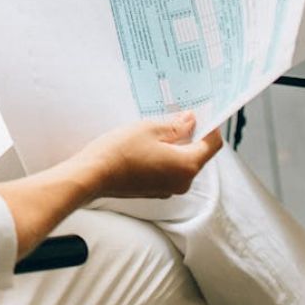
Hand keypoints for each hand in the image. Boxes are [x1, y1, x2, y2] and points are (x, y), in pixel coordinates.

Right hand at [74, 112, 222, 199]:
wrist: (92, 175)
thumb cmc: (119, 151)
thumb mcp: (150, 129)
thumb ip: (176, 126)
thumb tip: (191, 121)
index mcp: (187, 166)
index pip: (212, 145)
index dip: (211, 127)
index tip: (204, 114)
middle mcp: (182, 182)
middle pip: (197, 155)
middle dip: (191, 136)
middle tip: (177, 116)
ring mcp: (168, 189)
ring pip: (181, 164)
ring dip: (175, 147)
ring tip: (158, 130)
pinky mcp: (154, 191)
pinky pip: (168, 172)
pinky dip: (164, 159)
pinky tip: (147, 146)